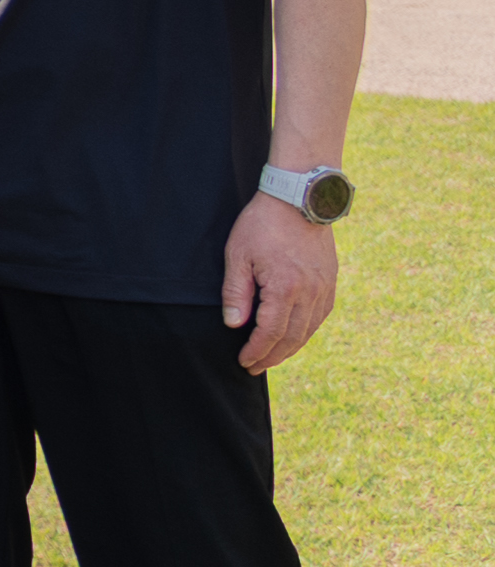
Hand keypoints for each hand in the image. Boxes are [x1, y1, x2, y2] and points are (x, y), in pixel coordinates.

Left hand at [221, 190, 339, 374]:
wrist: (299, 198)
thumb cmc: (262, 224)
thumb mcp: (238, 255)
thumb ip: (236, 292)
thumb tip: (234, 324)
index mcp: (286, 288)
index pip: (271, 333)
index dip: (257, 351)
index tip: (244, 361)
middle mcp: (311, 293)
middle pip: (292, 338)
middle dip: (272, 356)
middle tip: (255, 367)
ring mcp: (325, 288)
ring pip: (309, 330)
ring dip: (290, 348)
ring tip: (271, 357)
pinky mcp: (331, 281)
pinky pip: (320, 316)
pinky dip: (305, 331)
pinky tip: (292, 336)